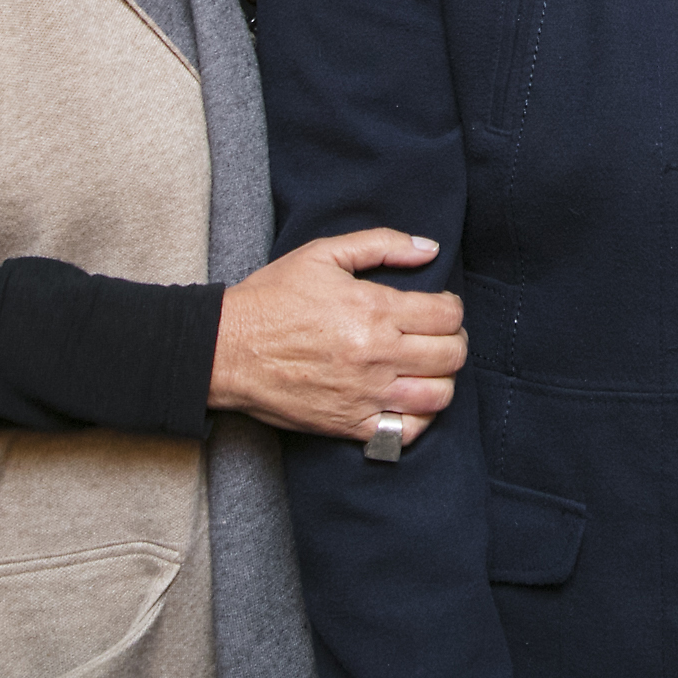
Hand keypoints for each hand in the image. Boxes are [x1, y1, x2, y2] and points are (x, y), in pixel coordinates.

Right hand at [208, 230, 467, 445]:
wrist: (225, 349)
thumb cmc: (272, 298)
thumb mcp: (323, 254)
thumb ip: (382, 244)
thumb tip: (429, 249)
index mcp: (375, 310)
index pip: (448, 315)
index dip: (451, 309)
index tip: (439, 308)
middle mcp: (376, 355)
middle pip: (451, 355)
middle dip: (453, 342)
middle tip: (437, 337)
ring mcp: (364, 394)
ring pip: (438, 396)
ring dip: (442, 381)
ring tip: (426, 369)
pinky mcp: (347, 425)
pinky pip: (404, 434)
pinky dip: (417, 420)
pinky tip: (408, 402)